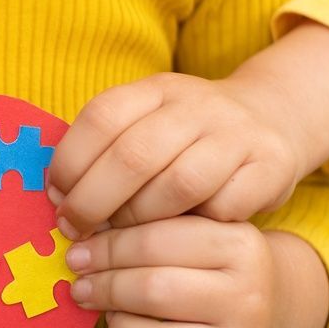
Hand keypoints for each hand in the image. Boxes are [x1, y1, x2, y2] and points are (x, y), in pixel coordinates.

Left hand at [49, 21, 328, 240]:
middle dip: (94, 201)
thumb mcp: (145, 123)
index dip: (69, 162)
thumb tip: (57, 197)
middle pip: (133, 154)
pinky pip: (224, 206)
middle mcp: (196, 104)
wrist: (272, 118)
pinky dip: (195, 226)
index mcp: (155, 88)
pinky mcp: (270, 165)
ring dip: (140, 219)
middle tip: (76, 231)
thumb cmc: (186, 137)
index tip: (56, 198)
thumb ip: (105, 151)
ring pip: (178, 183)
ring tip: (123, 238)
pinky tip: (179, 235)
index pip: (101, 117)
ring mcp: (237, 133)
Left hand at [64, 216, 328, 327]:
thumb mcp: (197, 229)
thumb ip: (149, 224)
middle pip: (155, 291)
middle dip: (105, 287)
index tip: (77, 254)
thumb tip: (82, 232)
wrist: (273, 304)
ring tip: (109, 317)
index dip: (106, 248)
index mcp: (239, 245)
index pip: (154, 241)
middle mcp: (249, 297)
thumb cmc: (212, 261)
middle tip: (81, 286)